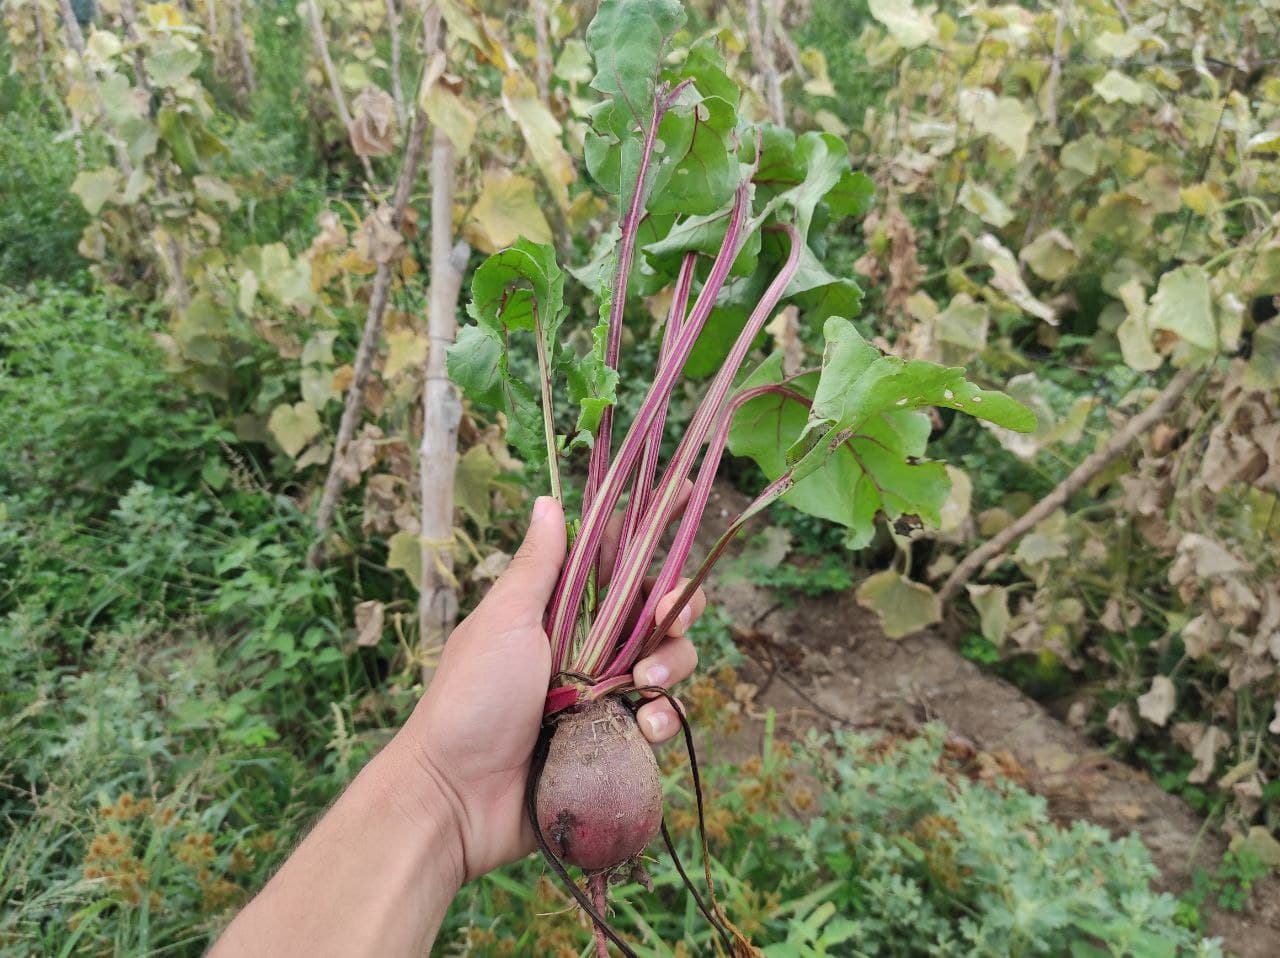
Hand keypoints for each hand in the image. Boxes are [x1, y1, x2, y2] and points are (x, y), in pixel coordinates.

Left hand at [393, 494, 705, 882]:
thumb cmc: (471, 699)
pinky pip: (658, 720)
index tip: (686, 495)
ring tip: (644, 682)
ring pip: (668, 662)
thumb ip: (537, 566)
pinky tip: (643, 728)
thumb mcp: (504, 621)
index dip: (652, 530)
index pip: (616, 559)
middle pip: (657, 611)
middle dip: (676, 606)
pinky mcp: (613, 741)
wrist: (458, 797)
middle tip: (668, 616)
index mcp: (559, 610)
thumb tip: (548, 500)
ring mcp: (603, 695)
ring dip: (672, 663)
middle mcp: (587, 646)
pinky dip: (660, 720)